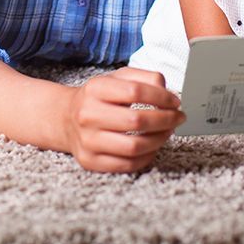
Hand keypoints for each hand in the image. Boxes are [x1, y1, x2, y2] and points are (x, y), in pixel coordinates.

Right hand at [62, 67, 184, 172]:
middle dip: (166, 120)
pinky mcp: (90, 161)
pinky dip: (147, 156)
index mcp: (95, 89)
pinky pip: (128, 165)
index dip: (162, 97)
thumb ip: (145, 78)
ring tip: (167, 132)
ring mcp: (87, 141)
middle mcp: (88, 115)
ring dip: (160, 140)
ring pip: (134, 146)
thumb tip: (167, 93)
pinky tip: (153, 146)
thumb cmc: (99, 98)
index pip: (136, 91)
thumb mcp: (117, 78)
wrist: (66, 119)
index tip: (175, 101)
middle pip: (137, 121)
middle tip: (178, 118)